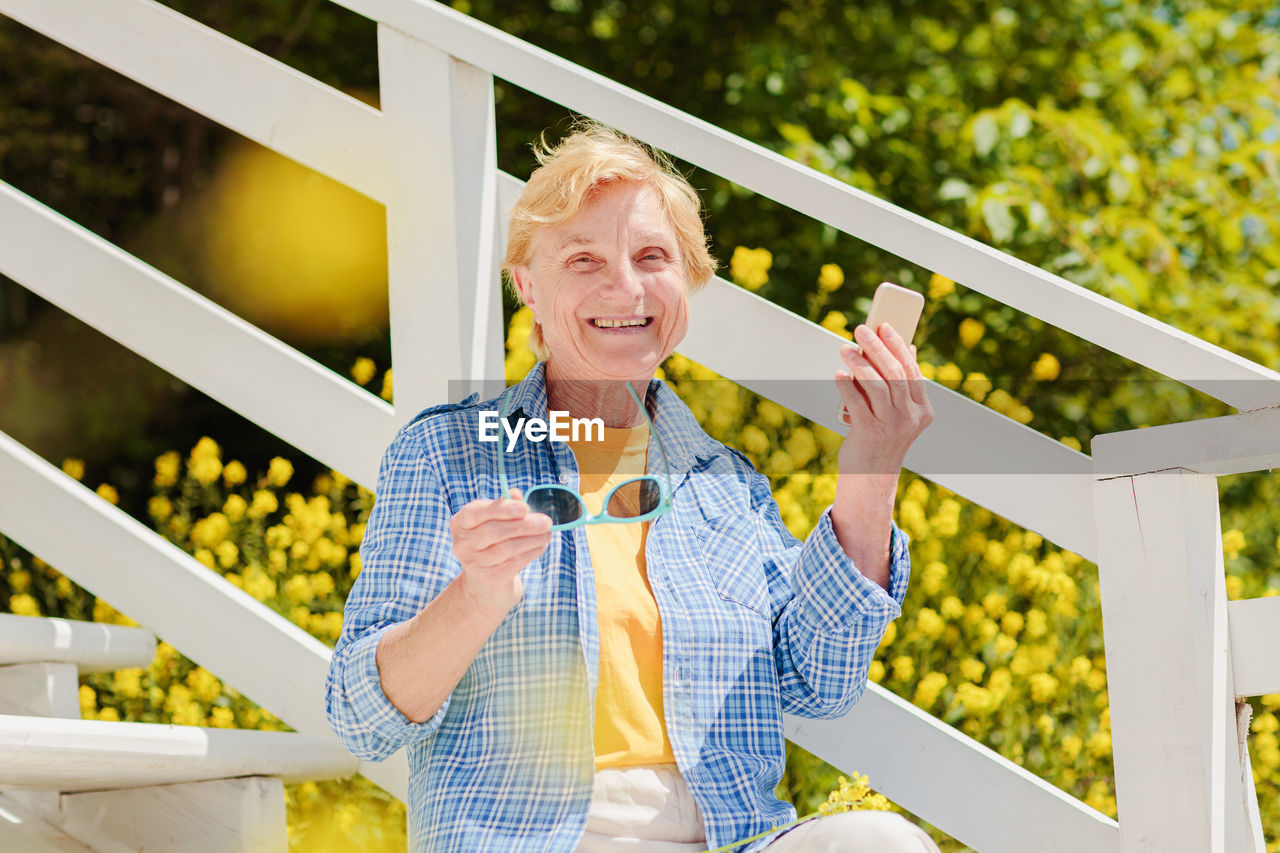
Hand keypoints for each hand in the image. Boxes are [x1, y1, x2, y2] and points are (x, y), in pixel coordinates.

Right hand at [449, 489, 551, 615]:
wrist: (486, 578)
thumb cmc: (493, 539)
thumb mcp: (495, 519)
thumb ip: (505, 505)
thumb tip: (515, 494)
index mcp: (460, 522)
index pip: (477, 512)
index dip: (502, 509)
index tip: (525, 508)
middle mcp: (462, 543)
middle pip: (494, 531)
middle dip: (523, 525)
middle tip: (546, 522)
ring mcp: (473, 563)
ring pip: (507, 548)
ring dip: (531, 540)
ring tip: (547, 533)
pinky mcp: (488, 578)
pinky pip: (514, 562)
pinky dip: (531, 552)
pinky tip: (542, 545)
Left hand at [834, 322, 933, 473]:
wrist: (872, 477)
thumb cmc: (882, 437)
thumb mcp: (898, 412)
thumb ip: (901, 384)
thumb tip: (905, 346)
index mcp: (922, 410)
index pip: (912, 370)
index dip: (898, 346)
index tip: (884, 326)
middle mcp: (910, 418)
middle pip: (895, 374)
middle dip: (878, 348)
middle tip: (861, 329)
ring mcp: (891, 426)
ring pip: (876, 386)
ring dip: (859, 364)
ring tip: (845, 349)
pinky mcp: (869, 434)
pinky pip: (856, 404)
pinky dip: (846, 387)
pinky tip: (837, 375)